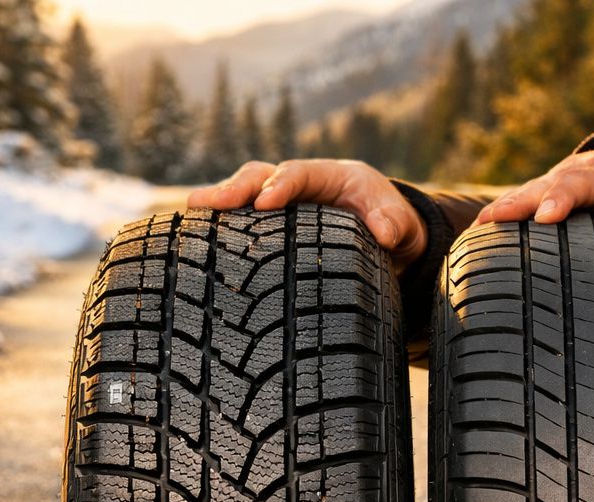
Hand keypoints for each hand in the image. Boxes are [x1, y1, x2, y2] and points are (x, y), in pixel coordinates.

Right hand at [186, 159, 427, 272]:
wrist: (387, 236)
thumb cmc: (391, 224)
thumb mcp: (402, 222)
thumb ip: (396, 223)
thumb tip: (386, 232)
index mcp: (328, 176)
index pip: (298, 173)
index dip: (281, 184)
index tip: (266, 202)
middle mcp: (298, 184)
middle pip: (260, 175)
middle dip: (235, 188)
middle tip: (210, 203)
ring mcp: (281, 203)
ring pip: (244, 193)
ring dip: (218, 202)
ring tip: (191, 212)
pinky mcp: (271, 225)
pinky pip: (243, 219)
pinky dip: (221, 224)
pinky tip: (197, 236)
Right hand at [473, 147, 593, 225]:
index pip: (583, 183)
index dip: (563, 197)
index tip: (547, 214)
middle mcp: (574, 178)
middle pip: (544, 186)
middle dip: (522, 202)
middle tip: (500, 219)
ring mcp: (552, 187)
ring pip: (524, 195)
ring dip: (502, 211)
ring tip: (478, 230)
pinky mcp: (539, 202)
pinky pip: (515, 210)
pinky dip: (496, 222)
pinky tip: (473, 242)